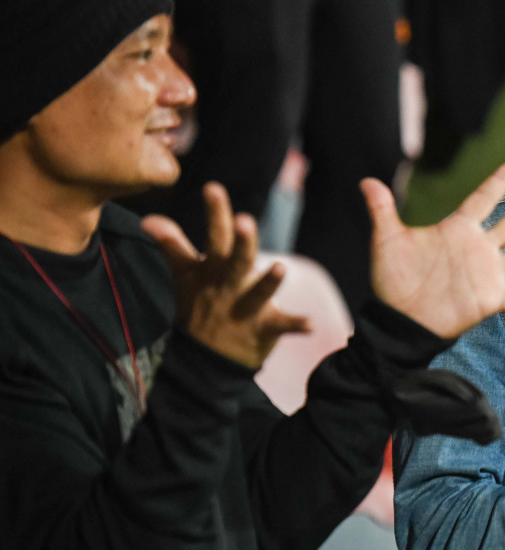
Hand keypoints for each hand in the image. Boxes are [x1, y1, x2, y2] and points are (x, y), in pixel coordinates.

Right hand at [142, 184, 309, 369]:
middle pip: (236, 261)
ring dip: (268, 282)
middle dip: (241, 242)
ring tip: (279, 267)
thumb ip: (171, 245)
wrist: (203, 361)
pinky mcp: (263, 329)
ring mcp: (245, 310)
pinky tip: (312, 324)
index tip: (213, 188)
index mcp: (212, 270)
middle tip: (244, 221)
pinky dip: (296, 325)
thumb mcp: (184, 276)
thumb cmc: (198, 307)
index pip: (214, 236)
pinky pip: (282, 326)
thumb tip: (148, 219)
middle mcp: (228, 287)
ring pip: (258, 294)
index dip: (215, 212)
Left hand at [361, 159, 504, 339]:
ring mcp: (488, 273)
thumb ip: (383, 211)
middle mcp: (479, 248)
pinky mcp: (490, 298)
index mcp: (458, 229)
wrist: (399, 320)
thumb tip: (366, 181)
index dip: (499, 182)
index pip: (483, 199)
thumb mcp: (387, 242)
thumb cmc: (393, 281)